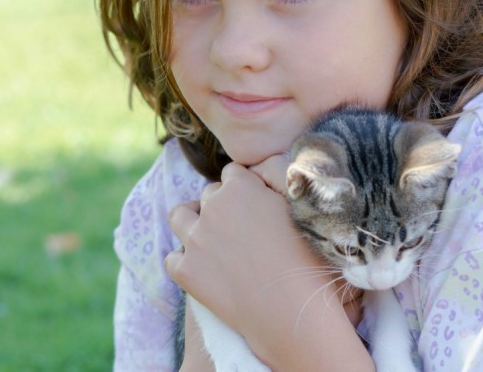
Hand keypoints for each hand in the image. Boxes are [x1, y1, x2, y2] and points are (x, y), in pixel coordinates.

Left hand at [165, 158, 364, 366]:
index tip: (256, 206)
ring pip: (180, 216)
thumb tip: (257, 168)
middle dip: (222, 205)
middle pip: (209, 195)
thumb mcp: (301, 205)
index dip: (246, 188)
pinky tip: (203, 268)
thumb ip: (278, 175)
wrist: (295, 315)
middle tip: (241, 229)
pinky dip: (185, 260)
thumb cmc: (309, 261)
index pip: (233, 173)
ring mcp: (194, 240)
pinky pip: (172, 256)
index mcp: (240, 186)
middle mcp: (212, 207)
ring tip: (210, 239)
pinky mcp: (185, 271)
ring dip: (193, 222)